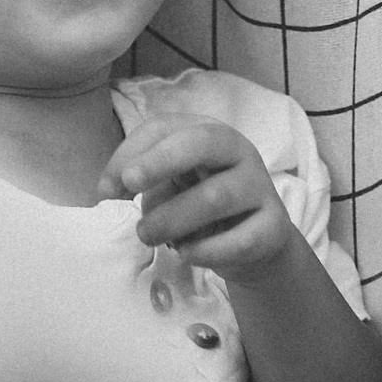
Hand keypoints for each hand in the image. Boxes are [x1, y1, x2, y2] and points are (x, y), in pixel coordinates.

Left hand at [95, 112, 300, 281]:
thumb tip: (107, 190)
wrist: (255, 244)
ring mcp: (260, 188)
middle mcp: (239, 152)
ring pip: (216, 197)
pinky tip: (186, 253)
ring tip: (146, 235)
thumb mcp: (171, 185)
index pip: (166, 127)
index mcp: (208, 133)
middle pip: (202, 142)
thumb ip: (142, 179)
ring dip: (173, 218)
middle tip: (130, 185)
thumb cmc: (202, 206)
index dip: (132, 152)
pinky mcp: (274, 227)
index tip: (107, 189)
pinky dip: (206, 250)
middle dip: (161, 161)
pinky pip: (239, 239)